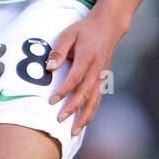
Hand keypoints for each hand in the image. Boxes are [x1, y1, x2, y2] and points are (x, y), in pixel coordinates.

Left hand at [46, 12, 127, 135]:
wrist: (109, 26)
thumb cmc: (85, 30)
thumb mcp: (69, 34)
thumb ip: (58, 51)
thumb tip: (49, 67)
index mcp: (87, 57)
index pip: (75, 77)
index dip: (64, 90)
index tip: (52, 101)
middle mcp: (96, 69)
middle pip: (85, 92)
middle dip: (73, 108)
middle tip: (59, 120)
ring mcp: (102, 76)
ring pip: (94, 100)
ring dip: (85, 117)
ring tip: (74, 131)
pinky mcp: (103, 79)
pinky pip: (97, 99)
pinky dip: (91, 112)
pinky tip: (83, 122)